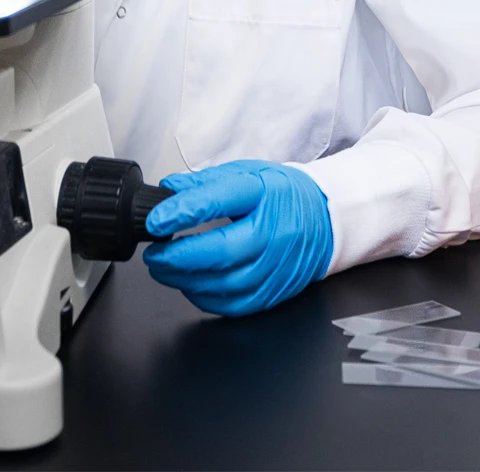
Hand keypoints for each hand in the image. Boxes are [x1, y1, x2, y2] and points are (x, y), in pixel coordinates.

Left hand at [142, 160, 332, 316]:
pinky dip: (205, 298)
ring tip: (164, 268)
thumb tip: (169, 188)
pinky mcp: (273, 292)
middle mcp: (272, 233)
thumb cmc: (283, 196)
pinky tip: (190, 285)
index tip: (155, 220)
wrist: (326, 220)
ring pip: (225, 284)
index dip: (183, 211)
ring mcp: (275, 267)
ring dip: (185, 280)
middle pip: (221, 251)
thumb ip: (205, 183)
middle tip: (153, 254)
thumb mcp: (246, 173)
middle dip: (177, 256)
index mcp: (263, 194)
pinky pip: (234, 305)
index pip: (219, 201)